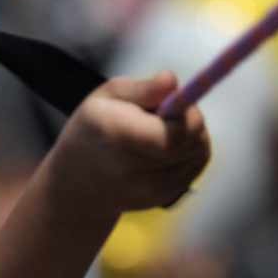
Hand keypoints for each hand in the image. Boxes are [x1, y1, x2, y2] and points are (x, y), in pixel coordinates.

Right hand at [49, 72, 209, 216]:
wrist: (77, 184)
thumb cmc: (93, 131)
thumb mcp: (106, 97)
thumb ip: (142, 88)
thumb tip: (172, 81)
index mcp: (117, 135)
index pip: (174, 134)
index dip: (186, 114)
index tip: (175, 100)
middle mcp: (135, 168)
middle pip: (192, 141)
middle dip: (190, 119)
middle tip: (164, 113)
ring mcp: (152, 189)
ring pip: (199, 151)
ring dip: (191, 134)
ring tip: (160, 130)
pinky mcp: (165, 196)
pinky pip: (196, 165)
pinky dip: (190, 151)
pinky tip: (165, 147)